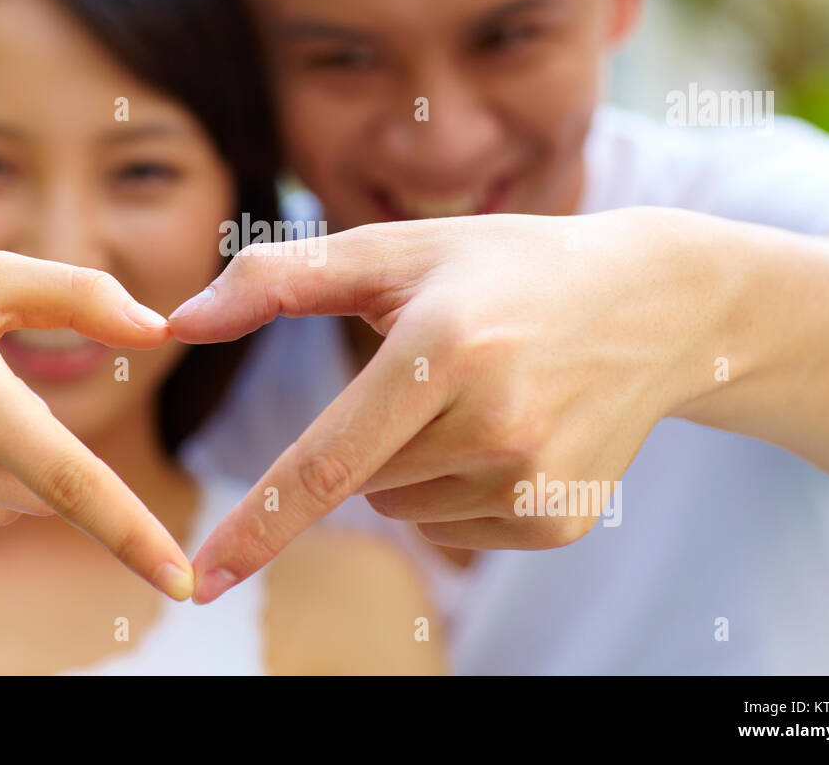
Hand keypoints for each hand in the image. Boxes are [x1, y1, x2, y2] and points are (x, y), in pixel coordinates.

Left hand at [169, 207, 720, 602]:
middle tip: (438, 369)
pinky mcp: (556, 523)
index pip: (326, 463)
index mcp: (443, 350)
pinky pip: (449, 528)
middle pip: (359, 482)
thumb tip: (177, 322)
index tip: (201, 579)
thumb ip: (278, 279)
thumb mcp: (398, 250)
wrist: (651, 306)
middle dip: (368, 433)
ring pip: (399, 507)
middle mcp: (494, 425)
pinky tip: (511, 429)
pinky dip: (455, 488)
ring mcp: (532, 483)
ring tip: (481, 393)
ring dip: (411, 462)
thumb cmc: (501, 269)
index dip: (256, 525)